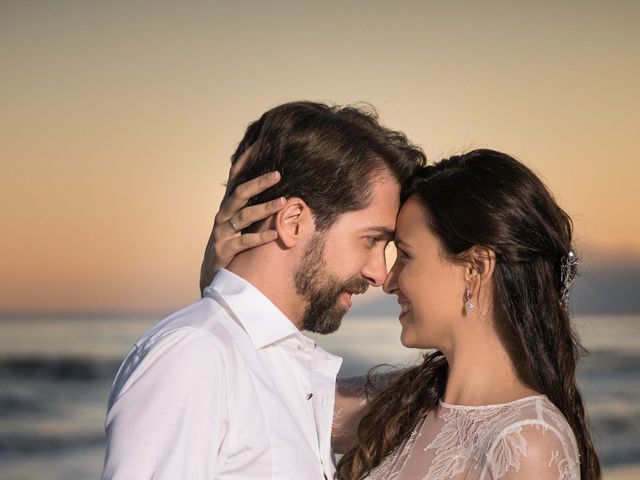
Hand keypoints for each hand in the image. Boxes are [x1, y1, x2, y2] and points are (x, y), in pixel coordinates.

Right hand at [199, 147, 284, 294]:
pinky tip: (276, 234)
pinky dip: (261, 237)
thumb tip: (273, 182)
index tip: (259, 144)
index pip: (235, 177)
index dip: (245, 161)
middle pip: (240, 194)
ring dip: (265, 208)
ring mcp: (222, 232)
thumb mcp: (238, 220)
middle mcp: (222, 214)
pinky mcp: (225, 249)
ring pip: (244, 216)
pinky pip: (245, 241)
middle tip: (278, 174)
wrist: (212, 272)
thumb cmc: (231, 241)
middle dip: (259, 183)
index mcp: (227, 204)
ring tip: (283, 203)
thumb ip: (250, 202)